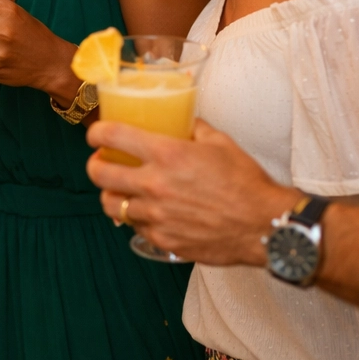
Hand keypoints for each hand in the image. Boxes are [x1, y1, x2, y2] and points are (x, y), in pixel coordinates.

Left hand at [84, 118, 301, 265]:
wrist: (264, 226)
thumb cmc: (245, 183)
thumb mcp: (220, 142)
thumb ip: (193, 128)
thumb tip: (182, 120)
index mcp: (166, 154)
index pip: (112, 136)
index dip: (96, 132)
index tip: (96, 134)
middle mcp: (154, 184)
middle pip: (99, 174)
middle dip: (94, 165)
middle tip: (100, 163)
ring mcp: (156, 216)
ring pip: (111, 205)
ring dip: (111, 195)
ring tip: (119, 190)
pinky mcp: (163, 239)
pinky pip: (135, 227)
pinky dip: (136, 218)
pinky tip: (147, 212)